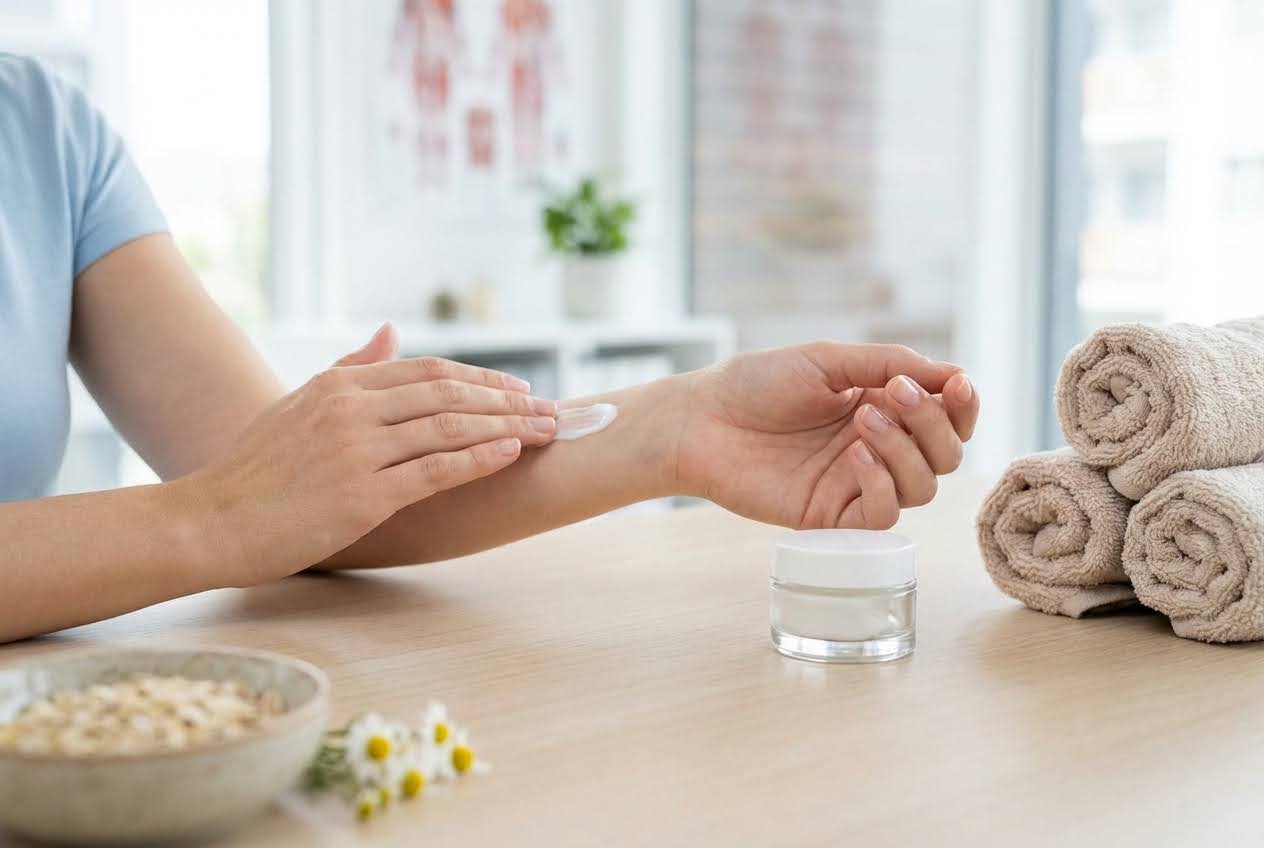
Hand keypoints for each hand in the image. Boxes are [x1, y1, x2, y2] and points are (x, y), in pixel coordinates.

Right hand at [180, 326, 558, 585]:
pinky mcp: (362, 495)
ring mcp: (357, 450)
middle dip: (506, 400)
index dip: (481, 378)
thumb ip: (349, 366)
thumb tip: (390, 331)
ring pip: (448, 427)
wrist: (210, 521)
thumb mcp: (297, 404)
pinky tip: (509, 453)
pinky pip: (433, 470)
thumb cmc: (255, 470)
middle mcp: (351, 408)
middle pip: (447, 393)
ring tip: (544, 430)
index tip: (519, 389)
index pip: (427, 370)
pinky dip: (477, 458)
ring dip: (505, 427)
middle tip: (549, 408)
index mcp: (339, 383)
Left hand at [674, 342, 978, 529]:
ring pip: (923, 486)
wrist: (701, 419)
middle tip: (894, 394)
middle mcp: (877, 447)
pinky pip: (883, 515)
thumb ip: (888, 363)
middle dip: (933, 423)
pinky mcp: (831, 516)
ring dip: (906, 450)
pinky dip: (882, 483)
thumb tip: (954, 375)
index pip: (947, 416)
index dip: (963, 405)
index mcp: (881, 406)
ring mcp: (855, 483)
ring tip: (864, 419)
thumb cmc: (756, 383)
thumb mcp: (827, 360)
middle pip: (945, 454)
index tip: (958, 384)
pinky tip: (856, 454)